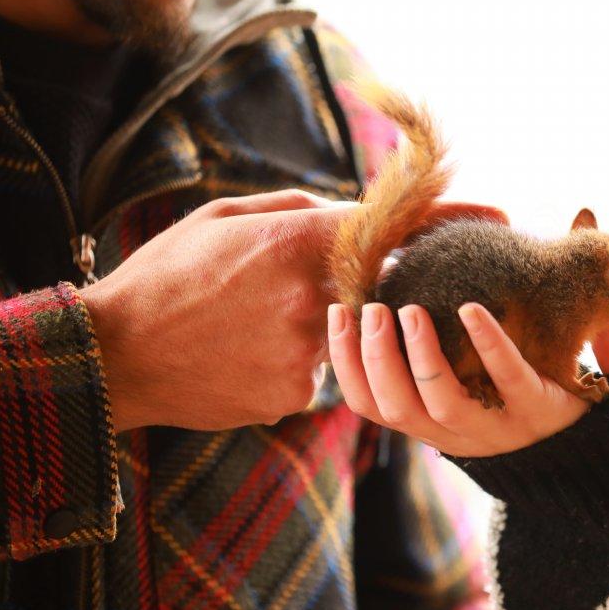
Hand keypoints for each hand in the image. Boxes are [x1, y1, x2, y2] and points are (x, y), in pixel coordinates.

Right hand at [81, 190, 503, 431]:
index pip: (391, 227)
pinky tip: (240, 356)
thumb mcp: (223, 219)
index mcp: (296, 245)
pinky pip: (315, 372)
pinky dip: (290, 362)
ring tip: (244, 322)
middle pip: (373, 288)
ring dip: (311, 326)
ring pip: (341, 335)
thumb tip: (347, 214)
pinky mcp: (295, 395)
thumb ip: (297, 213)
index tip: (495, 217)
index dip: (446, 220)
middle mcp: (314, 300)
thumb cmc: (162, 278)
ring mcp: (308, 354)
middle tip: (321, 281)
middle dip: (366, 284)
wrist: (113, 359)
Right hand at [327, 301, 588, 456]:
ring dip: (419, 355)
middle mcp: (454, 434)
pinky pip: (508, 378)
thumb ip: (422, 353)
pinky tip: (472, 309)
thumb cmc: (507, 393)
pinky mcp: (536, 410)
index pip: (369, 404)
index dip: (345, 362)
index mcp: (428, 424)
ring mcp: (495, 426)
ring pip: (441, 403)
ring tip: (412, 311)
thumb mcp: (460, 382)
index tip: (338, 313)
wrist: (580, 435)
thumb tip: (382, 284)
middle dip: (374, 357)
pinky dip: (487, 343)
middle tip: (374, 309)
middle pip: (395, 406)